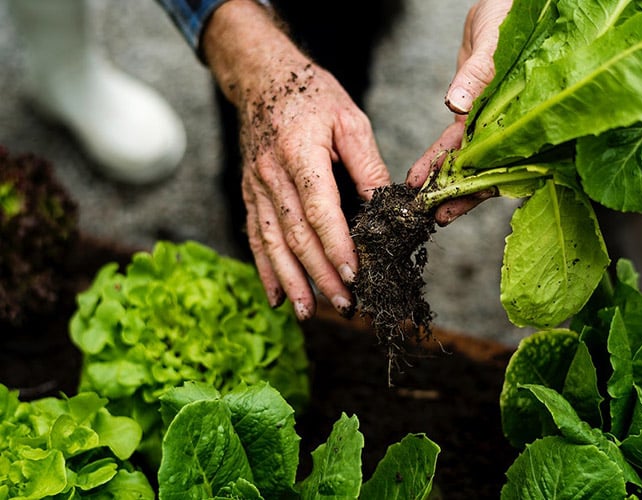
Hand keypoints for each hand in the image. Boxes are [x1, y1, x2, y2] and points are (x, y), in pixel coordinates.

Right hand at [203, 0, 390, 319]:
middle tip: (345, 304)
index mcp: (300, 152)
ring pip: (272, 243)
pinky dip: (265, 269)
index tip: (355, 275)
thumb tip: (386, 208)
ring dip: (292, 281)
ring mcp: (255, 186)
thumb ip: (368, 166)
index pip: (319, 209)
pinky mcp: (250, 194)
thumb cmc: (312, 95)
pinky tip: (276, 296)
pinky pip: (255, 237)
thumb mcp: (351, 120)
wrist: (262, 77)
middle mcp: (271, 174)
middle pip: (296, 235)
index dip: (336, 246)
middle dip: (321, 274)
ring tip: (309, 312)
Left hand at [406, 0, 512, 224]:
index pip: (501, 159)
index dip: (478, 184)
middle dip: (459, 194)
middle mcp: (508, 124)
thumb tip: (456, 104)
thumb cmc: (512, 15)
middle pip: (485, 169)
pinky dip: (438, 159)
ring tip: (422, 204)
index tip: (454, 202)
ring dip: (445, 183)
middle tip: (434, 216)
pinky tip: (420, 176)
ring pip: (468, 161)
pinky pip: (455, 143)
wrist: (504, 1)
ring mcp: (492, 122)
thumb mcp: (495, 42)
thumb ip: (478, 74)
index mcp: (522, 114)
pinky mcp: (475, 114)